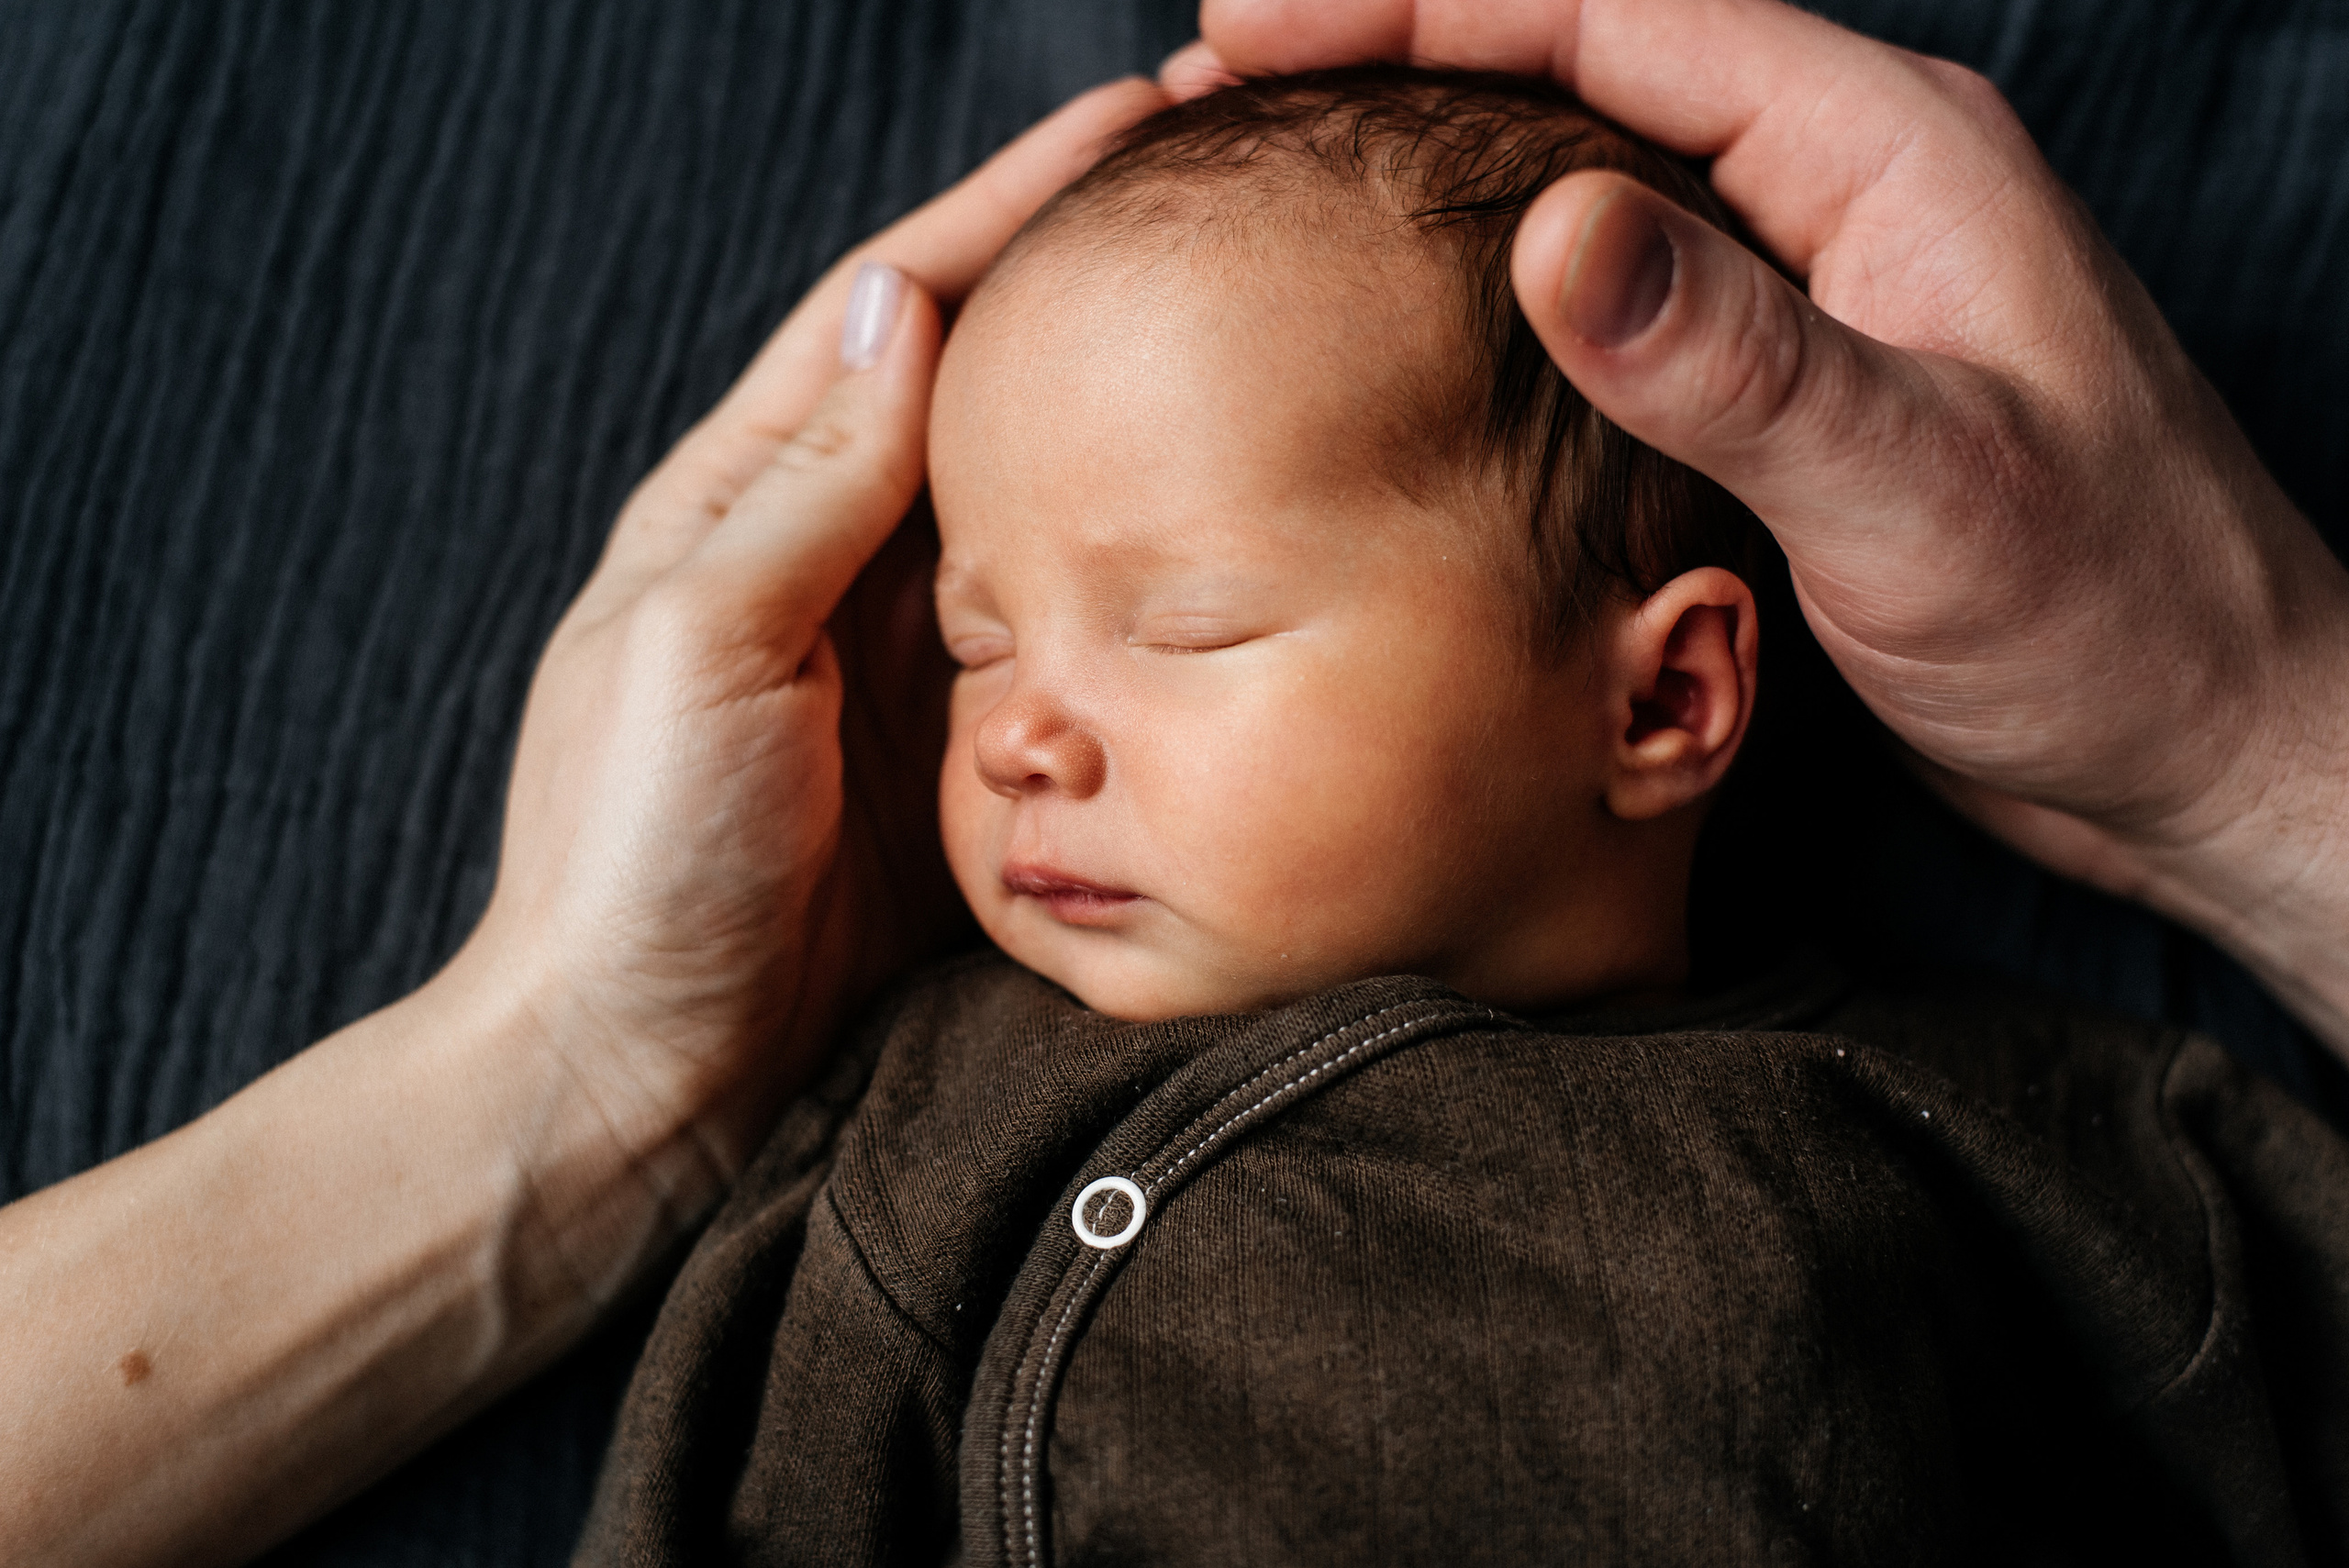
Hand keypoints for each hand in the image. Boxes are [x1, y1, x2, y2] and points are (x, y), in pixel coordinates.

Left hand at [444, 75, 1174, 1176]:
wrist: (643, 1077)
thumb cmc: (635, 860)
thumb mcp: (704, 645)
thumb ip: (808, 489)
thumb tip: (899, 305)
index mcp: (740, 506)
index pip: (889, 311)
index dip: (1007, 206)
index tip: (1133, 124)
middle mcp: (827, 563)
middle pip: (975, 388)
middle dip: (1085, 292)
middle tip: (1220, 205)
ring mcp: (902, 659)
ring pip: (1037, 507)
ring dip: (1126, 426)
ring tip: (1248, 338)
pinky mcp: (962, 755)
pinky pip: (1066, 639)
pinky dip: (1137, 583)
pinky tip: (1219, 540)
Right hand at [1184, 0, 2348, 1050]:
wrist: (2211, 744)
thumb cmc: (2113, 622)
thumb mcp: (1922, 491)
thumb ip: (1740, 361)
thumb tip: (1553, 229)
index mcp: (1889, 156)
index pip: (1618, 14)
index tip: (1252, 23)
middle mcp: (1848, 188)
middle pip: (1587, 58)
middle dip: (1400, 52)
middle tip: (1221, 88)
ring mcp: (1817, 280)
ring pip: (1594, 163)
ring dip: (1437, 154)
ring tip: (1281, 175)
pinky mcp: (1791, 376)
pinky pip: (1622, 281)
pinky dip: (1498, 268)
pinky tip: (1417, 308)